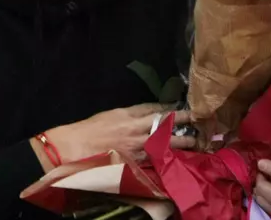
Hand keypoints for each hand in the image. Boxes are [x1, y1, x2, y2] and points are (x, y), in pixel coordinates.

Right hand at [31, 104, 196, 171]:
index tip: (180, 107)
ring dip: (179, 141)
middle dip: (180, 120)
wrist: (74, 148)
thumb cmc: (87, 130)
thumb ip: (128, 114)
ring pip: (163, 142)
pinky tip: (174, 158)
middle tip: (196, 118)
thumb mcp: (109, 115)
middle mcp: (135, 129)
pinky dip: (165, 157)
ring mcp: (136, 147)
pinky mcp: (135, 162)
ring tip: (193, 141)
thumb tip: (144, 114)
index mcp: (127, 114)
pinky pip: (154, 158)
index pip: (152, 108)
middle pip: (163, 123)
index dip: (168, 108)